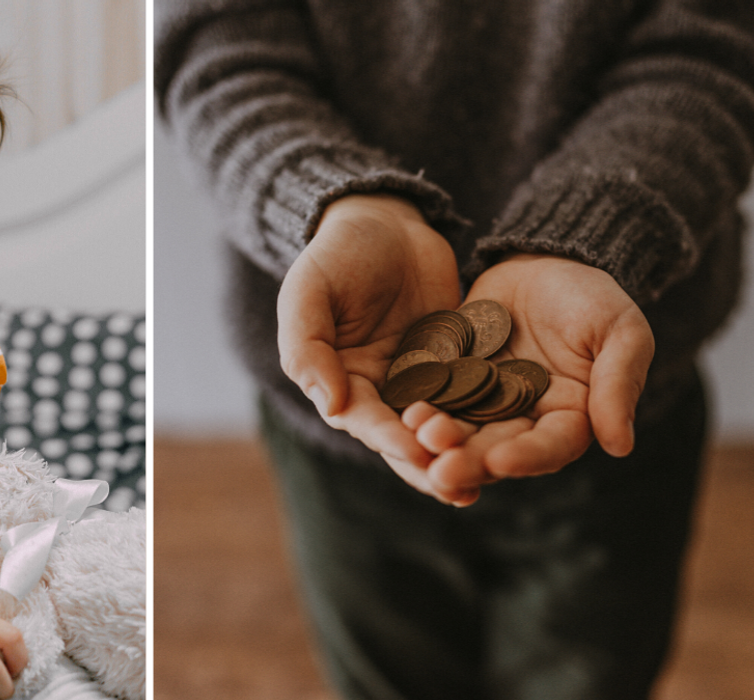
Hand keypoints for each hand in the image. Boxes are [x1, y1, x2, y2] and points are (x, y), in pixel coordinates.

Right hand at [277, 194, 462, 497]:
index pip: (363, 419)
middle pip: (404, 437)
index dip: (388, 437)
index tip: (415, 450)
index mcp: (337, 381)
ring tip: (489, 478)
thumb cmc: (336, 253)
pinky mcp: (454, 365)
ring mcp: (418, 380)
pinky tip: (515, 437)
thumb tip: (331, 405)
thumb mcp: (309, 292)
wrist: (383, 220)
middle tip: (459, 487)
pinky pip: (472, 396)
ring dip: (461, 453)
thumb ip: (308, 347)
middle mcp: (377, 390)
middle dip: (430, 463)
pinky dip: (488, 419)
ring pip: (441, 426)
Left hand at [407, 253, 653, 503]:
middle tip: (442, 472)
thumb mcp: (619, 332)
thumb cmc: (592, 296)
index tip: (500, 461)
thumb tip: (620, 446)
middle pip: (496, 449)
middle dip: (470, 461)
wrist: (541, 262)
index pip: (550, 446)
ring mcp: (482, 402)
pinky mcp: (450, 380)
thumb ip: (617, 384)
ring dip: (438, 441)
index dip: (526, 457)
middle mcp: (522, 419)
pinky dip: (419, 407)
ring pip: (459, 431)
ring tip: (418, 438)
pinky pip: (432, 398)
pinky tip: (401, 412)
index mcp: (569, 417)